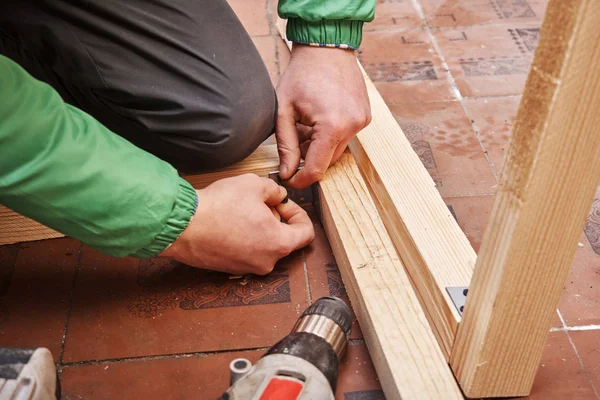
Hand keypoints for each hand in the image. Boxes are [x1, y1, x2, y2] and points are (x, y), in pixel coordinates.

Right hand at [160, 174, 314, 274]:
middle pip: (283, 238)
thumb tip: (278, 196)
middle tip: (258, 201)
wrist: (182, 226)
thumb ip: (275, 191)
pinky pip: (245, 251)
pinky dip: (243, 237)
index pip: (306, 233)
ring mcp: (246, 268)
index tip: (283, 203)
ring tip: (240, 209)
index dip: (298, 213)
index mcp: (279, 244)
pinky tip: (228, 221)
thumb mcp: (255, 184)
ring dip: (258, 227)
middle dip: (274, 217)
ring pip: (263, 245)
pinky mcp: (229, 268)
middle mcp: (266, 262)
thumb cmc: (219, 206)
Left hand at [276, 44, 371, 188]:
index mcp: (331, 126)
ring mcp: (362, 121)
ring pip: (337, 150)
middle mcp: (352, 126)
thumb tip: (286, 173)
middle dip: (309, 159)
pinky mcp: (365, 117)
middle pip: (328, 161)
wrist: (326, 48)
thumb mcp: (284, 110)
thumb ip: (286, 145)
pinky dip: (331, 135)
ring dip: (320, 146)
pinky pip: (346, 137)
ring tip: (306, 125)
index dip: (300, 179)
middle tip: (294, 142)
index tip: (288, 180)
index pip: (316, 169)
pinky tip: (319, 118)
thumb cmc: (302, 75)